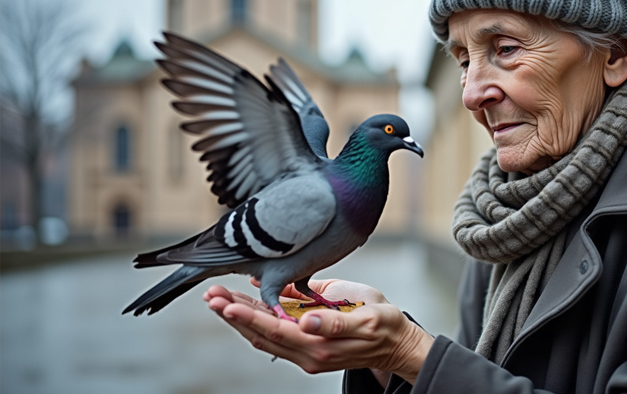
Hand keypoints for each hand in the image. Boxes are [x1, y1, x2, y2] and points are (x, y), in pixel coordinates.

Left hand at [204, 279, 433, 384]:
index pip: (275, 330)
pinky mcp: (307, 343)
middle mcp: (307, 352)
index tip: (226, 303)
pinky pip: (274, 332)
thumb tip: (305, 320)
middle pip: (261, 334)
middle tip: (210, 294)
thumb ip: (334, 323)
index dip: (248, 316)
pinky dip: (256, 317)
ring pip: (263, 334)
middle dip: (233, 313)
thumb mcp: (366, 319)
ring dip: (239, 316)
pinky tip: (244, 302)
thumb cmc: (384, 324)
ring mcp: (305, 350)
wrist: (396, 343)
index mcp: (319, 345)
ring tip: (217, 297)